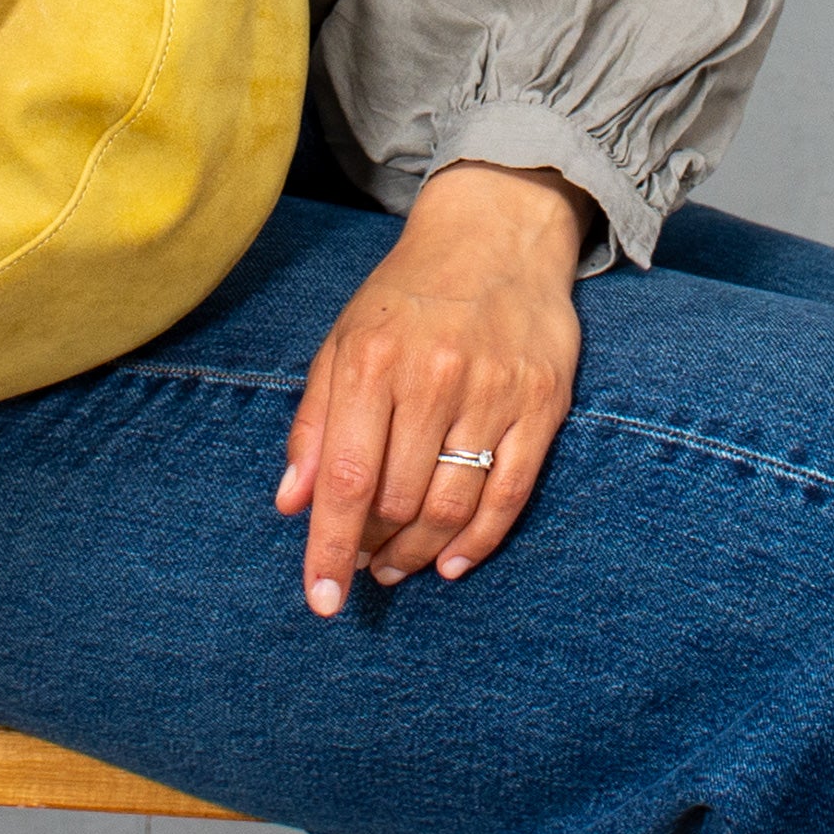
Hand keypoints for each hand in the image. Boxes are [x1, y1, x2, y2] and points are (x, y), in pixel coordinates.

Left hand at [275, 162, 588, 615]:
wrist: (496, 234)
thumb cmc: (407, 295)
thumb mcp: (343, 340)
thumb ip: (315, 421)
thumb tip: (291, 503)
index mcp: (370, 359)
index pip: (345, 478)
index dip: (328, 546)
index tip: (320, 599)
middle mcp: (431, 376)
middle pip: (398, 501)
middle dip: (372, 547)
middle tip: (360, 562)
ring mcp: (493, 390)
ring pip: (451, 506)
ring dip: (419, 553)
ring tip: (396, 566)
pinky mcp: (542, 402)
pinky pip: (510, 494)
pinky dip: (479, 541)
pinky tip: (452, 563)